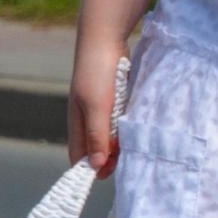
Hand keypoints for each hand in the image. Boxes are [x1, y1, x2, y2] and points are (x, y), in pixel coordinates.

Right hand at [67, 37, 128, 175]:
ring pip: (110, 136)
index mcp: (77, 123)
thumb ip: (97, 135)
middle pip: (96, 149)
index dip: (91, 169)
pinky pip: (119, 122)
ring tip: (137, 152)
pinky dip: (126, 130)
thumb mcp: (97, 107)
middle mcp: (87, 119)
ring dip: (120, 145)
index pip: (79, 156)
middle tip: (130, 166)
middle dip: (110, 159)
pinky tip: (139, 133)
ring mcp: (100, 109)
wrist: (105, 39)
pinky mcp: (114, 100)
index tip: (110, 177)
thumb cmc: (97, 73)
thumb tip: (96, 166)